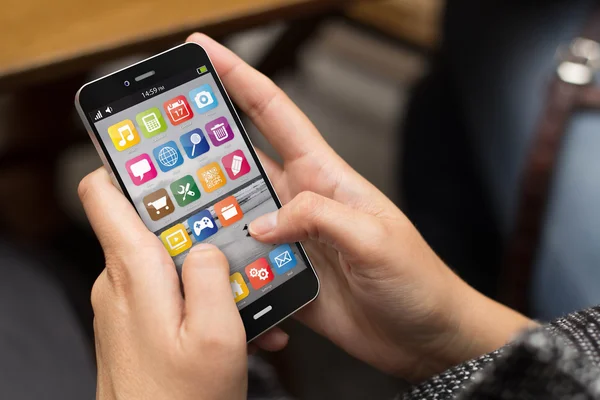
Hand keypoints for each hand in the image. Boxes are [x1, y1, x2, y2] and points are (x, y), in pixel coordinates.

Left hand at [78, 169, 282, 398]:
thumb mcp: (217, 334)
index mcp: (133, 271)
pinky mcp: (135, 321)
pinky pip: (167, 290)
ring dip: (207, 267)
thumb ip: (214, 276)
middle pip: (149, 221)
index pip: (104, 192)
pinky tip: (232, 319)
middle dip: (196, 222)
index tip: (157, 148)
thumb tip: (209, 244)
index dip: (127, 162)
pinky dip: (199, 296)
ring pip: (166, 258)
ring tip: (244, 290)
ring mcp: (125, 302)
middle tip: (234, 230)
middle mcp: (120, 281)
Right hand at [187, 34, 534, 382]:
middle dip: (200, 149)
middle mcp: (300, 203)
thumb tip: (262, 222)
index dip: (239, 79)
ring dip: (205, 217)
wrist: (424, 335)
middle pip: (240, 164)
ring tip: (167, 218)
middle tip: (158, 146)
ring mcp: (290, 241)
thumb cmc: (416, 279)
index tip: (204, 53)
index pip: (274, 114)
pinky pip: (244, 266)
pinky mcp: (285, 276)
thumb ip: (318, 218)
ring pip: (234, 217)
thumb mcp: (374, 238)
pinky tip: (208, 278)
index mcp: (324, 177)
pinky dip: (225, 270)